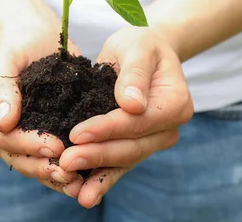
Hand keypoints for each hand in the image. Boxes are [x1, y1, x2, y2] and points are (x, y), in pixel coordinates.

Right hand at [0, 20, 83, 196]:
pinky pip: (49, 158)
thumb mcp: (7, 55)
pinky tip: (85, 175)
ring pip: (33, 164)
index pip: (0, 136)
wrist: (35, 37)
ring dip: (54, 175)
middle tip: (70, 172)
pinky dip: (65, 168)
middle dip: (43, 166)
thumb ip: (2, 86)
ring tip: (79, 181)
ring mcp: (19, 137)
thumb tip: (4, 122)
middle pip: (16, 157)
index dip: (26, 144)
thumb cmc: (17, 42)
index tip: (54, 146)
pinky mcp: (41, 136)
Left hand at [59, 27, 193, 207]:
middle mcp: (169, 128)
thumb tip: (132, 104)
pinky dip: (102, 179)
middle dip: (97, 155)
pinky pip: (119, 163)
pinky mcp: (137, 145)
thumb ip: (135, 74)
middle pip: (131, 146)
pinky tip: (84, 195)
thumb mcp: (138, 47)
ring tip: (76, 193)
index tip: (76, 134)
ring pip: (124, 160)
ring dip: (98, 175)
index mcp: (175, 103)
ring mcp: (154, 140)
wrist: (145, 53)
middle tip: (65, 162)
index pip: (137, 121)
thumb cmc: (141, 45)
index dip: (107, 129)